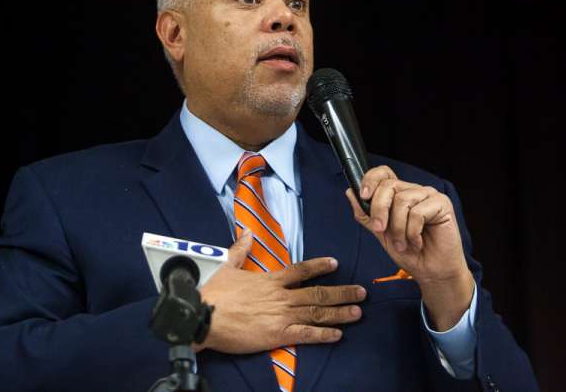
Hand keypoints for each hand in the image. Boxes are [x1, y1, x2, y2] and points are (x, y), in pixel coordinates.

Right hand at [197, 232, 365, 353]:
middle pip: (317, 292)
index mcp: (269, 280)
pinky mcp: (277, 334)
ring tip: (357, 311)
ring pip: (317, 312)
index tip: (335, 263)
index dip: (319, 267)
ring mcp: (281, 315)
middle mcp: (280, 296)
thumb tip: (246, 232)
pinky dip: (323, 334)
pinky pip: (306, 334)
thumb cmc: (213, 293)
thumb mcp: (226, 266)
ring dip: (339, 312)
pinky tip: (338, 334)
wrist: (204, 315)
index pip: (300, 270)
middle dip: (342, 292)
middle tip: (361, 292)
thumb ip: (240, 250)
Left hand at [345, 166, 474, 329]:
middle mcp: (415, 191)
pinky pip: (418, 212)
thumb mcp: (381, 233)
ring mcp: (429, 196)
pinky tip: (416, 243)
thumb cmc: (409, 253)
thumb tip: (350, 192)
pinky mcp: (442, 204)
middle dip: (379, 210)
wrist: (431, 273)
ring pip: (402, 200)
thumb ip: (367, 214)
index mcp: (400, 194)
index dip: (371, 179)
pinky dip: (412, 232)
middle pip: (389, 186)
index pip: (384, 173)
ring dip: (398, 228)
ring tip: (403, 244)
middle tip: (380, 230)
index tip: (363, 196)